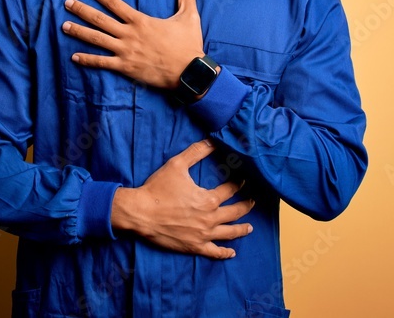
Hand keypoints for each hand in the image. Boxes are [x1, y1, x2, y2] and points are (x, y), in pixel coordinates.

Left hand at [62, 0, 202, 89]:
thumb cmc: (188, 44)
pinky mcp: (125, 67)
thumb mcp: (189, 17)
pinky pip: (102, 63)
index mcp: (141, 21)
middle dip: (82, 10)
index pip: (116, 4)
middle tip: (67, 3)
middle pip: (100, 20)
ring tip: (64, 26)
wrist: (189, 72)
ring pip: (97, 39)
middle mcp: (129, 34)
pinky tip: (74, 56)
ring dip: (79, 32)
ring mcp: (125, 51)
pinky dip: (87, 60)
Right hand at [110, 140, 254, 259]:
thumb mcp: (177, 164)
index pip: (230, 190)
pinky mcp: (194, 246)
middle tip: (252, 201)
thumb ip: (196, 151)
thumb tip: (212, 140)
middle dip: (246, 205)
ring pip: (229, 233)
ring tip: (250, 227)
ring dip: (242, 229)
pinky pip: (214, 252)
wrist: (141, 213)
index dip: (238, 184)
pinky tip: (232, 253)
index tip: (243, 181)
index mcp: (208, 199)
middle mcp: (210, 218)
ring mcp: (203, 235)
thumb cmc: (158, 188)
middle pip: (235, 212)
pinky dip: (225, 253)